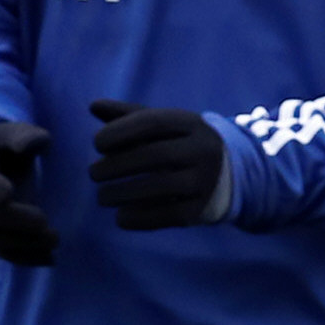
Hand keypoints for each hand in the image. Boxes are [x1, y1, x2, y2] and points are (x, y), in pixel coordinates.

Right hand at [0, 122, 59, 265]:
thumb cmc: (1, 148)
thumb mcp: (9, 134)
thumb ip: (22, 136)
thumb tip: (40, 140)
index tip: (7, 193)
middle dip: (14, 221)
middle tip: (44, 222)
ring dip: (24, 243)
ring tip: (54, 239)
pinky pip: (4, 253)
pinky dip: (26, 258)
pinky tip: (50, 258)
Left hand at [88, 100, 231, 230]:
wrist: (230, 178)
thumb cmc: (181, 147)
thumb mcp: (163, 128)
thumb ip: (128, 116)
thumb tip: (93, 106)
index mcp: (192, 124)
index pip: (153, 122)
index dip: (121, 131)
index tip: (96, 144)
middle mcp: (203, 150)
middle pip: (156, 155)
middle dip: (118, 165)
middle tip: (93, 173)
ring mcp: (206, 181)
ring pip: (161, 187)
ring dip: (123, 193)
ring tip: (101, 197)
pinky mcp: (201, 210)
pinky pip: (167, 215)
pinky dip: (139, 218)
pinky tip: (120, 217)